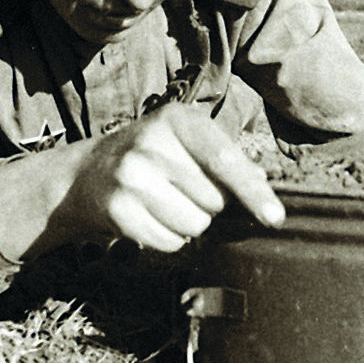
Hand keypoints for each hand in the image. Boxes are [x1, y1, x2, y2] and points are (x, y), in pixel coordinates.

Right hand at [58, 104, 284, 251]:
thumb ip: (229, 159)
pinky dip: (170, 238)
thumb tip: (262, 186)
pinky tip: (151, 217)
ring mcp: (130, 177)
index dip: (252, 191)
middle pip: (214, 201)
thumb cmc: (157, 156)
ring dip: (191, 224)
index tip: (275, 217)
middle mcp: (151, 144)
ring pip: (195, 225)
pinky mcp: (117, 210)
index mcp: (178, 119)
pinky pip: (170, 242)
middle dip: (211, 205)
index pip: (224, 159)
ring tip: (167, 203)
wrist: (88, 173)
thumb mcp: (189, 142)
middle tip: (185, 191)